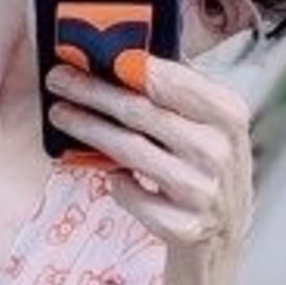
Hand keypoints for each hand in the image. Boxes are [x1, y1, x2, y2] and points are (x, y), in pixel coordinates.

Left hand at [46, 55, 253, 255]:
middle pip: (140, 112)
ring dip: (88, 129)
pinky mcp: (181, 226)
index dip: (125, 65)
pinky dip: (115, 182)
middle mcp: (217, 150)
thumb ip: (180, 91)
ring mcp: (200, 191)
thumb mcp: (212, 124)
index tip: (90, 53)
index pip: (170, 80)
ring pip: (128, 151)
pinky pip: (129, 193)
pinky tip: (108, 174)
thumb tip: (128, 51)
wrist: (226, 233)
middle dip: (92, 92)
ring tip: (61, 114)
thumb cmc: (209, 168)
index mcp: (228, 114)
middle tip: (58, 80)